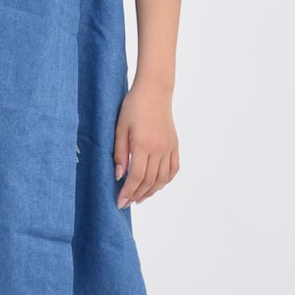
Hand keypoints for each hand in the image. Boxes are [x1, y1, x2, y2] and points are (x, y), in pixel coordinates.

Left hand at [112, 82, 178, 207]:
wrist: (154, 91)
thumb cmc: (133, 106)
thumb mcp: (120, 128)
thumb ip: (120, 153)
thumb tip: (119, 176)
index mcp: (143, 145)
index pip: (137, 177)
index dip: (128, 192)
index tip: (120, 202)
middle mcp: (159, 149)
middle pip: (149, 181)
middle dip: (137, 195)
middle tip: (127, 203)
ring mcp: (169, 147)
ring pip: (162, 178)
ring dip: (151, 191)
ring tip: (140, 198)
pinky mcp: (174, 145)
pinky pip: (173, 169)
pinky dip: (165, 180)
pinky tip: (157, 185)